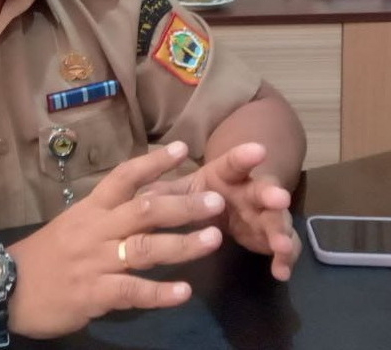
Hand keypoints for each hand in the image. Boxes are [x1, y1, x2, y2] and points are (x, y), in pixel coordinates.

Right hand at [7, 141, 225, 339]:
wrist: (5, 287)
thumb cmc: (45, 256)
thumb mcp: (74, 226)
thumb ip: (110, 215)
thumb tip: (152, 197)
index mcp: (89, 210)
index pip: (122, 178)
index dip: (152, 164)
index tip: (183, 150)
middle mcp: (94, 230)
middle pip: (142, 211)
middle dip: (183, 205)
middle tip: (217, 200)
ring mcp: (94, 262)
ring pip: (143, 249)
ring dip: (181, 244)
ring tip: (214, 240)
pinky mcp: (92, 294)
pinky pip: (130, 292)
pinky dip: (158, 293)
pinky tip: (184, 292)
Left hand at [142, 142, 299, 280]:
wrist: (231, 203)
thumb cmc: (202, 193)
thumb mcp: (182, 190)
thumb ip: (164, 192)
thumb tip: (138, 195)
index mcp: (226, 175)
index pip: (234, 163)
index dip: (244, 156)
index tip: (258, 149)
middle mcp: (250, 191)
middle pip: (263, 189)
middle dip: (271, 193)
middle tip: (278, 198)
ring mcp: (264, 215)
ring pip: (277, 220)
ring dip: (281, 231)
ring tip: (280, 244)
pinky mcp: (270, 238)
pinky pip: (284, 249)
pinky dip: (284, 260)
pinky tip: (281, 272)